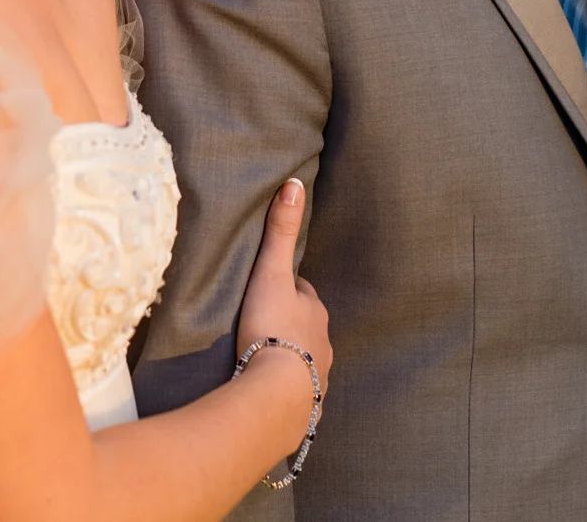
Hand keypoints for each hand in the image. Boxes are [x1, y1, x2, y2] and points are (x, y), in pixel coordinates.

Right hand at [237, 179, 331, 397]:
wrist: (277, 395)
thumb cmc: (272, 328)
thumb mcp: (271, 273)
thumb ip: (281, 231)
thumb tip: (295, 183)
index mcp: (314, 309)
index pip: (301, 290)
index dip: (286, 286)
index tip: (269, 286)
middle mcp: (323, 340)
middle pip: (305, 323)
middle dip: (290, 319)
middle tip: (263, 319)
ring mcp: (317, 373)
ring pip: (304, 355)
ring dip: (289, 352)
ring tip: (265, 355)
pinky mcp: (306, 403)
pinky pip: (297, 389)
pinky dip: (286, 384)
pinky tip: (271, 387)